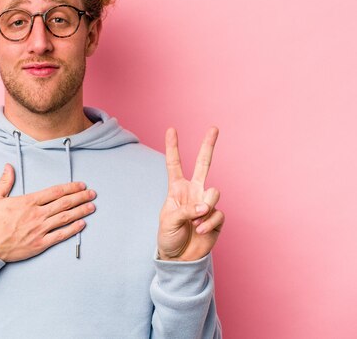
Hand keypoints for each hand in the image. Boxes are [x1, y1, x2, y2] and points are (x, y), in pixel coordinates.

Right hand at [0, 164, 95, 261]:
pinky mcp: (40, 244)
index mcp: (28, 202)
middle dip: (80, 197)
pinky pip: (60, 235)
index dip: (70, 187)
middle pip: (64, 203)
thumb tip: (8, 167)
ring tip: (91, 206)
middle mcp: (37, 215)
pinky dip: (73, 229)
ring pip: (65, 218)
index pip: (54, 192)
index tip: (80, 185)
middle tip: (92, 193)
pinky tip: (82, 224)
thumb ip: (4, 182)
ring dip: (80, 211)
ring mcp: (40, 230)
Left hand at [157, 127, 224, 260]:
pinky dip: (208, 224)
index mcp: (177, 189)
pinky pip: (218, 214)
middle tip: (213, 128)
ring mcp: (206, 203)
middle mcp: (193, 192)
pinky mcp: (217, 217)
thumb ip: (186, 210)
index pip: (174, 164)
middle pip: (203, 164)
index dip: (173, 147)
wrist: (179, 258)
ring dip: (205, 208)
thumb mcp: (169, 221)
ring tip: (195, 222)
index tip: (171, 129)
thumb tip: (205, 207)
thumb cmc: (168, 237)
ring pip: (213, 193)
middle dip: (208, 146)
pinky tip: (200, 232)